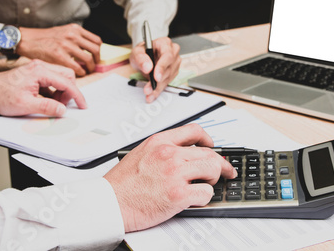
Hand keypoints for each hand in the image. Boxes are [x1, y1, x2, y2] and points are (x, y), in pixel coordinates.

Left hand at [0, 59, 86, 115]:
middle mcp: (40, 66)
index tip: (83, 105)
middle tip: (62, 105)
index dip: (77, 95)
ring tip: (52, 103)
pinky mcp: (35, 73)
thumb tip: (62, 109)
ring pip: (61, 77)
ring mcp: (38, 68)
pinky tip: (46, 99)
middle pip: (67, 76)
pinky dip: (54, 90)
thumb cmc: (2, 95)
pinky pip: (52, 79)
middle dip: (69, 91)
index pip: (66, 82)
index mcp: (39, 71)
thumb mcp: (25, 105)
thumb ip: (47, 107)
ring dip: (61, 91)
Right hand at [16, 24, 101, 76]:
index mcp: (74, 29)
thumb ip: (75, 37)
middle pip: (96, 49)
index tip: (96, 56)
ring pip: (88, 59)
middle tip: (94, 65)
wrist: (27, 40)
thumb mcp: (63, 31)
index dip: (98, 50)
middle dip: (97, 60)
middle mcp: (72, 35)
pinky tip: (78, 73)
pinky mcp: (59, 56)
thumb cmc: (43, 38)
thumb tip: (88, 48)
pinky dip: (81, 72)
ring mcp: (66, 45)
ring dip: (90, 67)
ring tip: (87, 70)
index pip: (96, 40)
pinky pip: (77, 67)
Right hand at [104, 124, 236, 232]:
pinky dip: (204, 197)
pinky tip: (195, 199)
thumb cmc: (122, 183)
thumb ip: (163, 149)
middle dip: (219, 164)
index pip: (194, 131)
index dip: (208, 139)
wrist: (109, 203)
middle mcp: (169, 154)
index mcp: (160, 142)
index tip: (212, 146)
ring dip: (213, 179)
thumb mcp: (141, 153)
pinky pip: (206, 193)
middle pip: (209, 153)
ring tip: (205, 185)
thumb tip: (186, 153)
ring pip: (212, 170)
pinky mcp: (178, 195)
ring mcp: (175, 174)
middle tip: (224, 171)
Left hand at [130, 37, 180, 102]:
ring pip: (169, 77)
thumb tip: (148, 67)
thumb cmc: (142, 52)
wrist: (145, 57)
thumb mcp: (136, 53)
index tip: (156, 77)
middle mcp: (173, 52)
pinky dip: (159, 89)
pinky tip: (152, 94)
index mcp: (165, 43)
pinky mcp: (173, 72)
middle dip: (158, 81)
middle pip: (169, 68)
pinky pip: (167, 82)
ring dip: (158, 87)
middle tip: (148, 89)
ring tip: (148, 93)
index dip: (162, 67)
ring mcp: (175, 63)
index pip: (167, 55)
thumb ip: (141, 58)